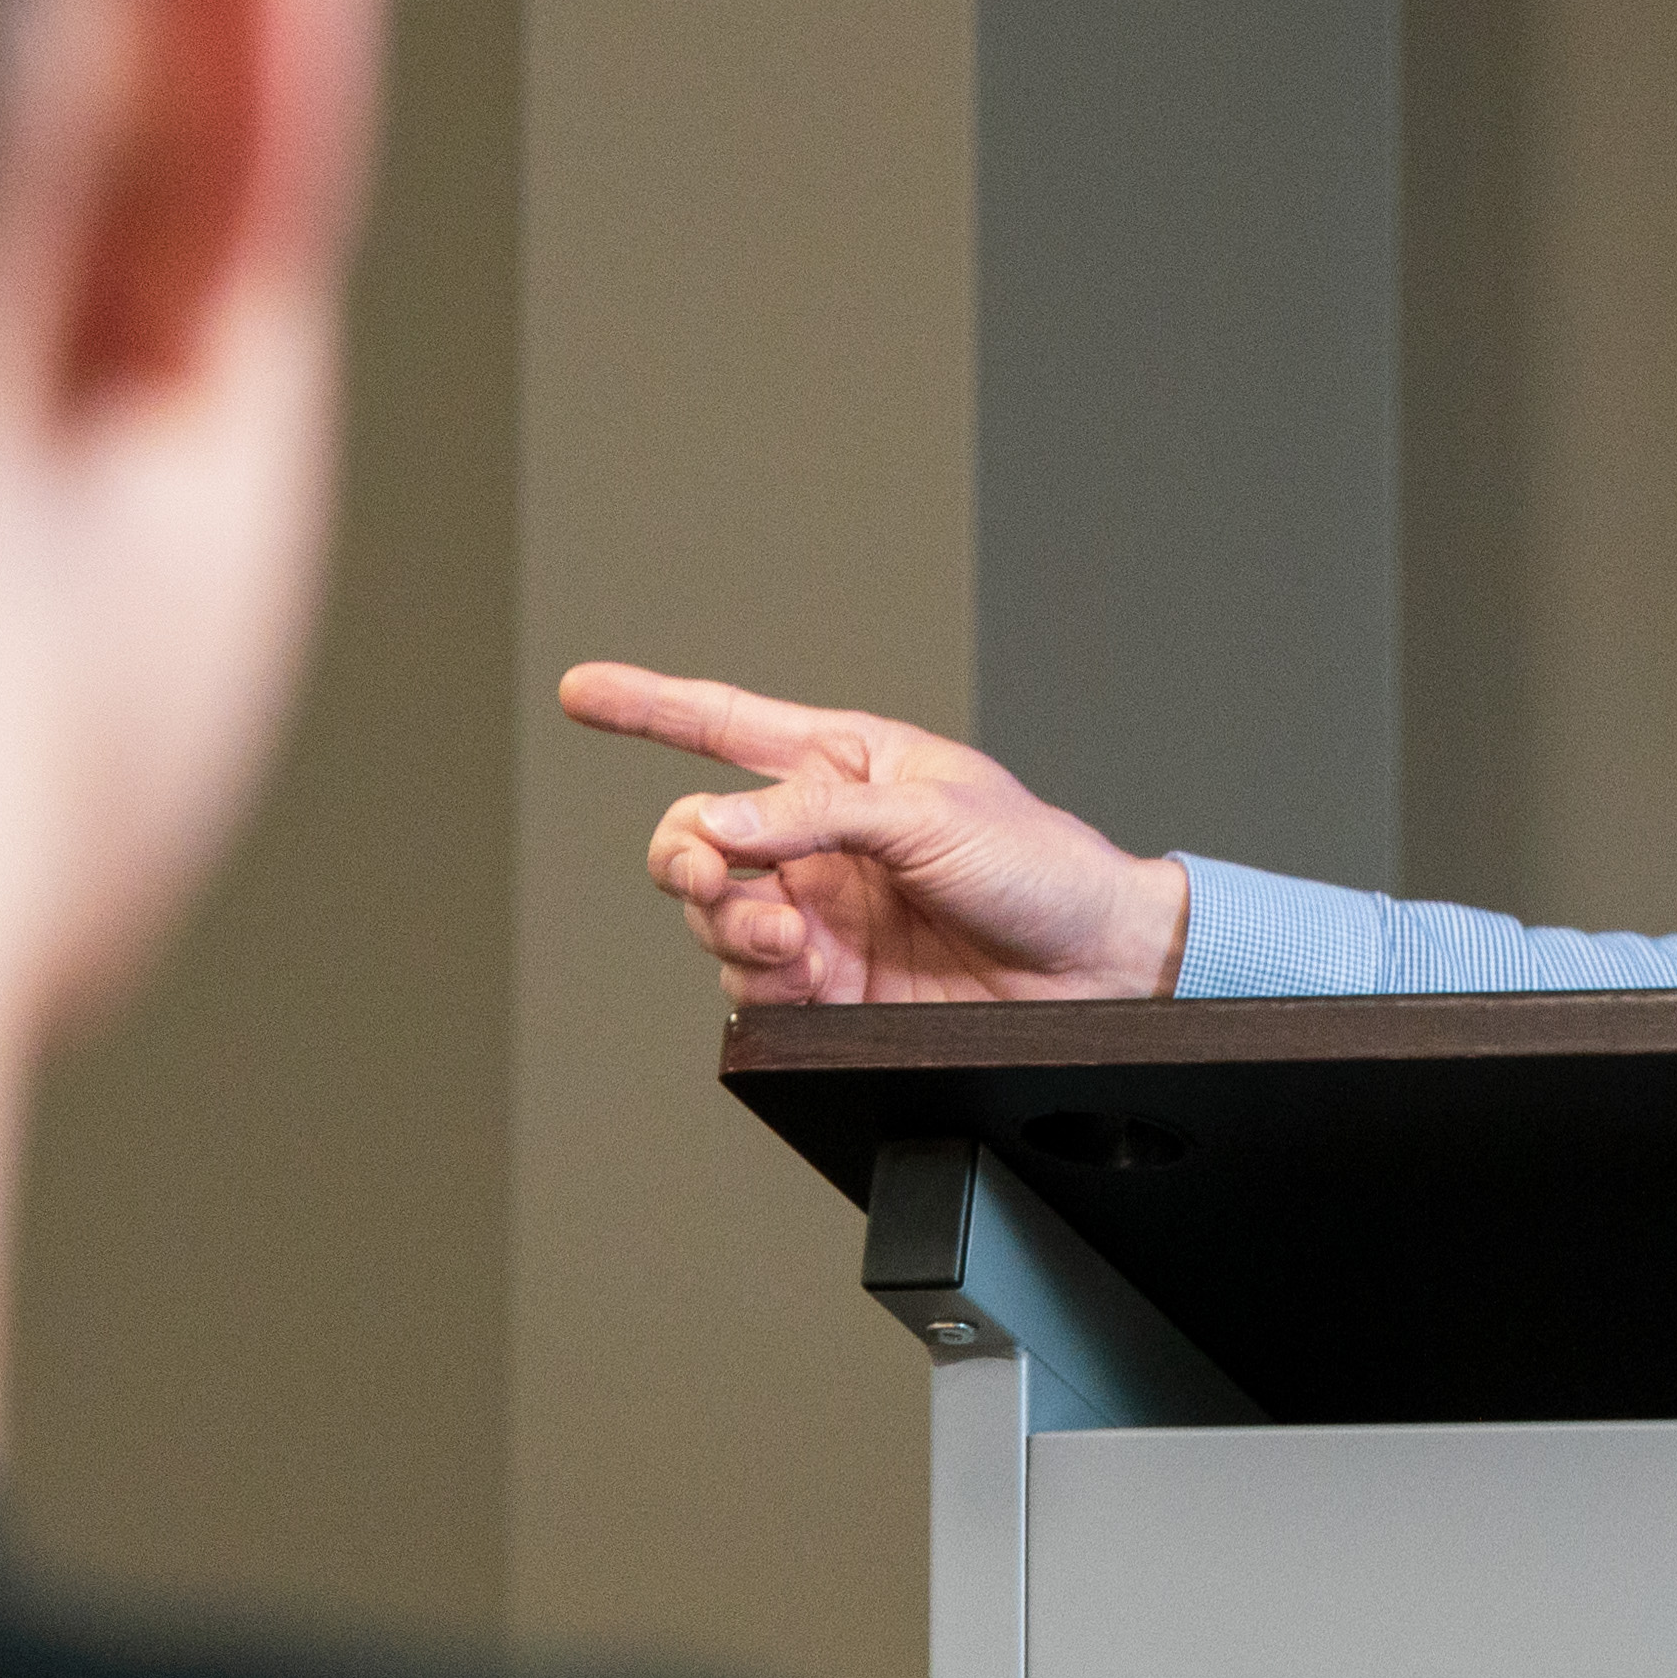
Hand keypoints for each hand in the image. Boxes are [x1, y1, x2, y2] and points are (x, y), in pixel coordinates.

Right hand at [552, 664, 1188, 1005]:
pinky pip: (750, 985)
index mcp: (845, 765)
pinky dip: (758, 981)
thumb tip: (715, 824)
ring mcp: (820, 915)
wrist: (1096, 970)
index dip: (649, 708)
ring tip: (793, 939)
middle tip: (714, 875)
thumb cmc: (1037, 865)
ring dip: (731, 925)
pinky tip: (804, 974)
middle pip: (699, 839)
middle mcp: (819, 840)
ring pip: (714, 917)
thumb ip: (814, 815)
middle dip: (687, 856)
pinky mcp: (830, 986)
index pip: (726, 726)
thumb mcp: (929, 815)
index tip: (580, 691)